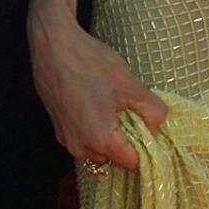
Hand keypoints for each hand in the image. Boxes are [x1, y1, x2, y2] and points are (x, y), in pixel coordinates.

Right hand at [29, 6, 166, 171]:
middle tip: (128, 109)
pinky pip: (85, 138)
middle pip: (116, 158)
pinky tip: (94, 101)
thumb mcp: (130, 84)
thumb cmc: (90, 62)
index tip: (147, 126)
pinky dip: (95, 127)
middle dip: (127, 139)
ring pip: (100, 149)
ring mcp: (66, 139)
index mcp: (100, 140)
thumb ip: (153, 111)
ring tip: (109, 102)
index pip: (133, 163)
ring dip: (110, 134)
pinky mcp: (58, 129)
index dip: (146, 147)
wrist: (52, 45)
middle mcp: (80, 148)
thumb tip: (156, 129)